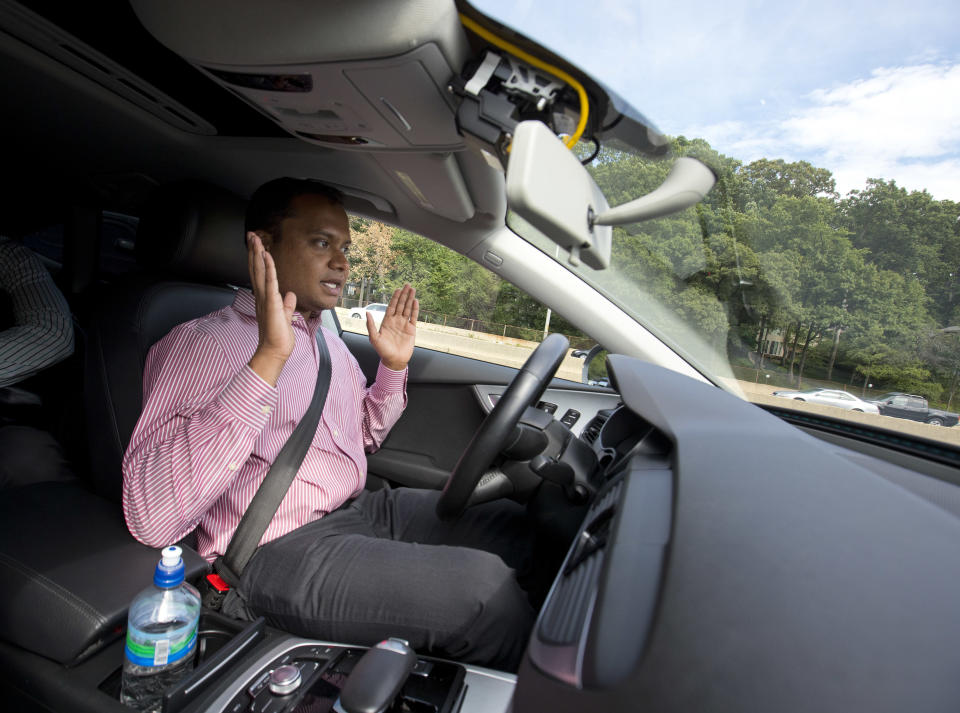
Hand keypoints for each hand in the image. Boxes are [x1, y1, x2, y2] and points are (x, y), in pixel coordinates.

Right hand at [247, 232, 296, 385]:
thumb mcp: (285, 316)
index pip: (260, 274)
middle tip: (251, 234)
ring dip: (257, 254)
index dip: (257, 258)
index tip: (257, 244)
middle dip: (253, 250)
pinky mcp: (271, 303)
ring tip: (255, 238)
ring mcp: (264, 299)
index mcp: (264, 298)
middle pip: (255, 269)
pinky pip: (270, 282)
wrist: (275, 351)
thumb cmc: (279, 337)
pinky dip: (268, 268)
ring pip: (259, 272)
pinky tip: (266, 256)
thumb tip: (290, 295)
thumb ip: (286, 304)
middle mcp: (261, 296)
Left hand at [368, 284, 418, 370]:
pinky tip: (416, 301)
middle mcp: (396, 321)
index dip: (395, 298)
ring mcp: (404, 324)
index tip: (398, 289)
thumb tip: (367, 313)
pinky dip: (415, 309)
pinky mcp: (411, 329)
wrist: (394, 360)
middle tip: (408, 285)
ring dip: (410, 299)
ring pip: (408, 309)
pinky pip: (414, 317)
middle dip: (404, 295)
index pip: (392, 306)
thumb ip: (371, 325)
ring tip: (413, 290)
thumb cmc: (383, 351)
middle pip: (401, 305)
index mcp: (387, 321)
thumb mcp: (374, 338)